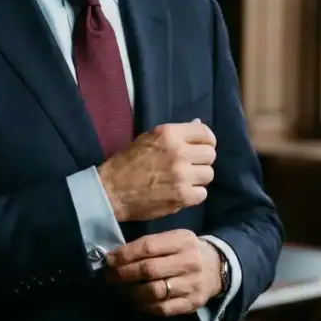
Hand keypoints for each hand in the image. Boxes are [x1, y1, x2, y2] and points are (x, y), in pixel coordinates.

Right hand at [97, 120, 215, 221]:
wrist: (111, 191)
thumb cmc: (126, 163)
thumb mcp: (148, 139)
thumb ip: (175, 135)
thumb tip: (197, 124)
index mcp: (169, 134)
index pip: (205, 132)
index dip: (206, 141)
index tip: (201, 148)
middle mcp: (179, 152)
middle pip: (210, 154)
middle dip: (200, 161)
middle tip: (188, 167)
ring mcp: (182, 175)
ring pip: (208, 174)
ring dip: (198, 179)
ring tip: (183, 181)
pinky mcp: (182, 196)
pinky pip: (202, 194)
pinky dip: (193, 195)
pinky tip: (180, 193)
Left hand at [104, 229, 222, 316]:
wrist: (218, 268)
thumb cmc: (186, 251)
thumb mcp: (173, 239)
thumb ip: (149, 245)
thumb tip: (116, 257)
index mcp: (182, 241)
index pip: (148, 247)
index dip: (124, 254)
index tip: (109, 260)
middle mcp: (189, 262)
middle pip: (149, 270)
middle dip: (124, 274)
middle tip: (110, 276)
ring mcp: (192, 284)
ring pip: (154, 291)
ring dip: (132, 291)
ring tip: (123, 289)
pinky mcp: (192, 303)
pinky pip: (162, 308)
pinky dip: (145, 306)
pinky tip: (137, 301)